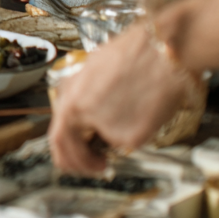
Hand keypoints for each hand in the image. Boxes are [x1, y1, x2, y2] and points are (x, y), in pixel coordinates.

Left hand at [48, 21, 194, 173]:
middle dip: (83, 163)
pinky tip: (143, 113)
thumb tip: (85, 111)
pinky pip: (130, 142)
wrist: (161, 53)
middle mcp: (84, 113)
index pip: (57, 137)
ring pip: (106, 144)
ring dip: (111, 145)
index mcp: (71, 95)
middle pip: (72, 152)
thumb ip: (82, 94)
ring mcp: (107, 127)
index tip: (75, 159)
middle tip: (97, 164)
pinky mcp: (131, 136)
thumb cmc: (132, 54)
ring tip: (126, 125)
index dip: (66, 154)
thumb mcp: (92, 69)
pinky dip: (135, 134)